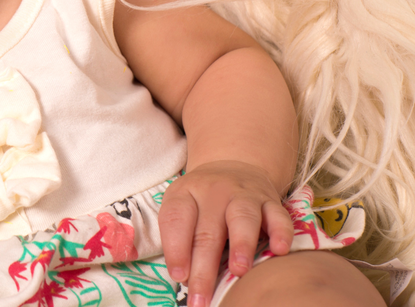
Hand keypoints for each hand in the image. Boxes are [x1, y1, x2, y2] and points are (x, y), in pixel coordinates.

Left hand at [158, 161, 293, 306]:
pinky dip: (281, 232)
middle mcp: (214, 192)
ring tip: (239, 270)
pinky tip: (280, 250)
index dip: (176, 249)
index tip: (179, 277)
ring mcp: (244, 194)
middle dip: (204, 268)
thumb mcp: (181, 206)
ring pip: (242, 218)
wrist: (232, 165)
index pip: (176, 220)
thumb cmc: (202, 200)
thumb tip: (183, 277)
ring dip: (240, 245)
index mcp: (186, 193)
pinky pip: (278, 215)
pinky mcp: (271, 200)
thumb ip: (179, 237)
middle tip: (202, 297)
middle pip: (207, 231)